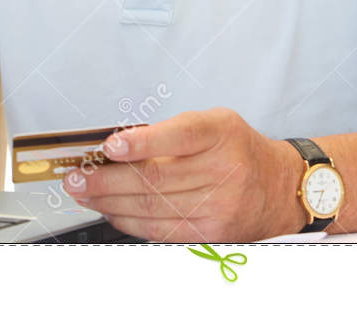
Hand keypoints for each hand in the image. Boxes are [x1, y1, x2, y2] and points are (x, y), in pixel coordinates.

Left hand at [61, 108, 304, 240]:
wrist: (279, 187)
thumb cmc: (237, 149)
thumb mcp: (214, 122)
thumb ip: (171, 131)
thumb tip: (117, 147)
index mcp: (220, 133)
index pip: (179, 136)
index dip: (141, 142)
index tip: (111, 146)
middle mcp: (223, 170)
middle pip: (156, 179)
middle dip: (107, 180)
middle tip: (77, 177)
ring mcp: (219, 206)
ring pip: (153, 208)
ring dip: (110, 203)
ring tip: (84, 194)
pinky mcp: (211, 233)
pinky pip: (161, 230)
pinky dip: (129, 222)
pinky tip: (110, 212)